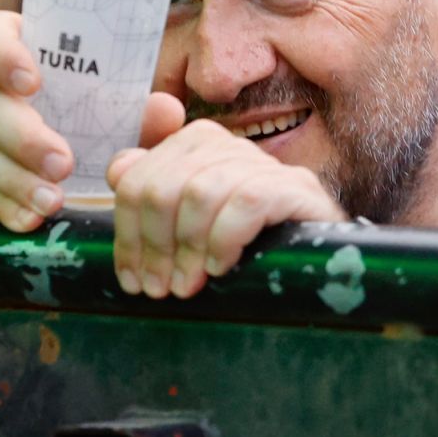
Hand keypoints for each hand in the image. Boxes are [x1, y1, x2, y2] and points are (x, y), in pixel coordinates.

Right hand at [0, 11, 183, 231]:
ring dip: (14, 180)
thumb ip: (139, 111)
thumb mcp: (113, 111)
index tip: (32, 82)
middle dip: (24, 137)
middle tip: (62, 165)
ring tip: (51, 202)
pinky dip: (0, 205)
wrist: (49, 160)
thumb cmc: (86, 119)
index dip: (3, 53)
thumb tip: (166, 112)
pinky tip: (27, 219)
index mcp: (13, 50)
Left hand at [107, 119, 343, 299]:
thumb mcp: (188, 230)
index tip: (131, 279)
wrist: (317, 266)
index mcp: (196, 147)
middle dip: (154, 245)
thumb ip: (152, 193)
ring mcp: (267, 166)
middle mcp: (230, 146)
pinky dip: (226, 239)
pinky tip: (222, 267)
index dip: (127, 233)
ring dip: (188, 249)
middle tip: (159, 289)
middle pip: (164, 185)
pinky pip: (248, 202)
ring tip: (189, 286)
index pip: (138, 178)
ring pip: (201, 192)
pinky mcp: (298, 189)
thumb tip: (120, 166)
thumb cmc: (246, 251)